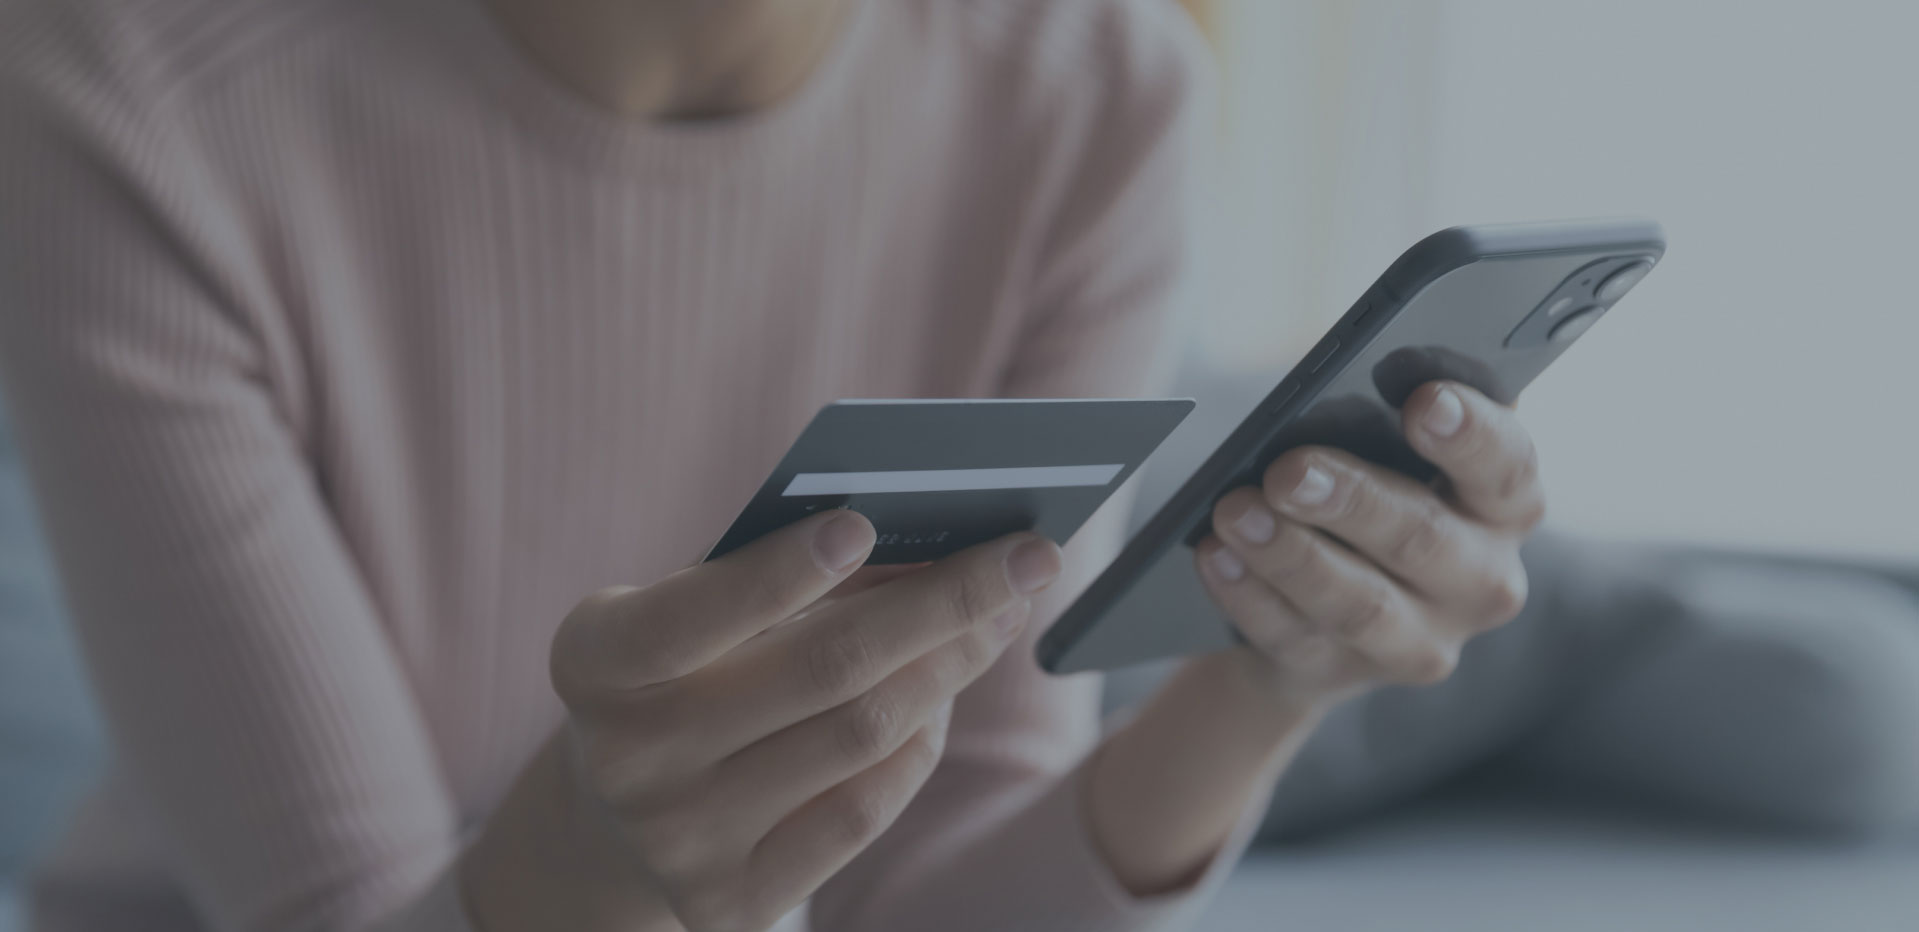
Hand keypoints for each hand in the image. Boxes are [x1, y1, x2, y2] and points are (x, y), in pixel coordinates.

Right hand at [546, 511, 1061, 930]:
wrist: (615, 818)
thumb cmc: (682, 667)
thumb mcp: (692, 606)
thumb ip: (781, 571)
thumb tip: (933, 539)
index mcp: (595, 662)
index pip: (691, 616)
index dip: (777, 573)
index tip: (862, 523)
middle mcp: (626, 760)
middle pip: (821, 671)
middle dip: (943, 603)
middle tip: (1029, 556)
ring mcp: (681, 841)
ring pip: (861, 737)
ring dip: (951, 666)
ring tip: (1000, 615)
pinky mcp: (733, 902)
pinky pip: (864, 812)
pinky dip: (919, 743)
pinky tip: (944, 696)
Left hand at [1193, 381, 1542, 706]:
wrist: (1326, 602)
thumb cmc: (1370, 489)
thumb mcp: (1394, 448)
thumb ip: (1387, 414)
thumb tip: (1337, 385)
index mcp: (1505, 505)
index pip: (1507, 466)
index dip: (1471, 433)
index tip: (1424, 401)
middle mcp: (1481, 580)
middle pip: (1422, 538)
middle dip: (1351, 500)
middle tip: (1287, 470)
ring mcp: (1418, 640)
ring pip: (1358, 603)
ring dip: (1290, 555)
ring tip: (1234, 511)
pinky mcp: (1345, 673)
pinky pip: (1292, 637)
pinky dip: (1248, 594)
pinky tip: (1215, 555)